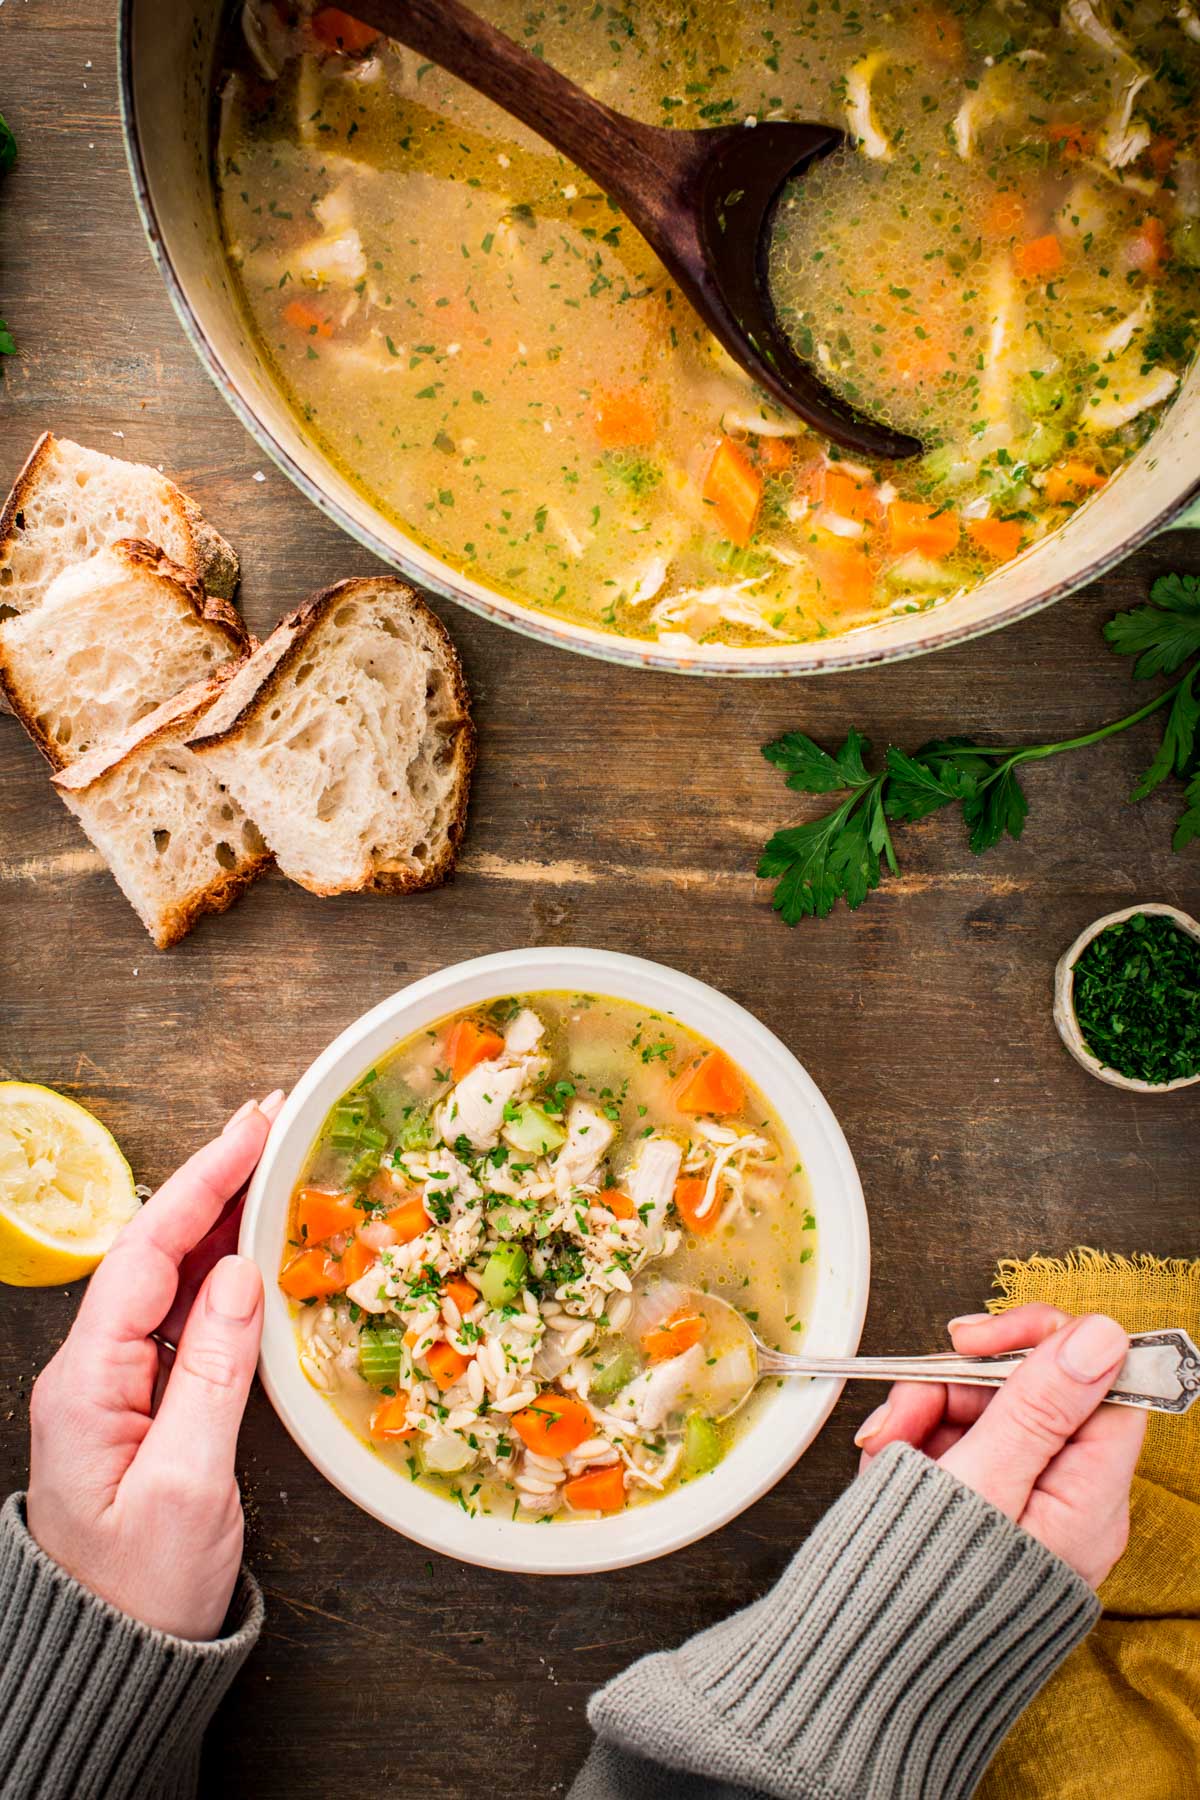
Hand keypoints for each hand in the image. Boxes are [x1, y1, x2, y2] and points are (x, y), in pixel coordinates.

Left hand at [26, 1093, 283, 1640]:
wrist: (117, 1663)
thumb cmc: (145, 1588)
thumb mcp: (186, 1483)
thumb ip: (210, 1373)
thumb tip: (239, 1276)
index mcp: (86, 1383)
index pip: (146, 1254)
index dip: (202, 1183)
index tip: (253, 1130)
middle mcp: (90, 1372)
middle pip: (151, 1251)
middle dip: (210, 1181)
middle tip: (272, 1124)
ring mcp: (112, 1387)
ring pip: (166, 1278)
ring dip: (217, 1218)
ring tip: (271, 1166)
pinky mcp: (140, 1406)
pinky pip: (180, 1316)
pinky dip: (220, 1270)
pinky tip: (252, 1249)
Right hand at [855, 1304, 1145, 1587]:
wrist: (857, 1672)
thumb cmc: (920, 1597)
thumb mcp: (981, 1483)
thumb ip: (1038, 1405)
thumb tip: (1105, 1335)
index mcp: (1087, 1501)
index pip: (1101, 1384)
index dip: (1043, 1344)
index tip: (978, 1341)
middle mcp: (1064, 1501)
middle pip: (1031, 1391)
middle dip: (957, 1384)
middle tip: (908, 1403)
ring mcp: (1018, 1504)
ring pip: (981, 1410)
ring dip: (922, 1411)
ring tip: (885, 1449)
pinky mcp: (976, 1507)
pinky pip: (951, 1442)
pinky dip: (911, 1441)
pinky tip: (884, 1465)